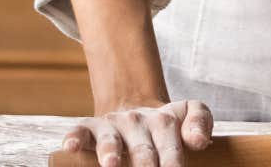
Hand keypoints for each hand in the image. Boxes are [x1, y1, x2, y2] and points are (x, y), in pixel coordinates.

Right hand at [57, 99, 212, 166]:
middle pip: (142, 148)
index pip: (171, 146)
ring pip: (109, 139)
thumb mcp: (188, 113)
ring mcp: (111, 125)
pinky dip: (74, 137)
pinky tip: (71, 147)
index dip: (173, 162)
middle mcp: (136, 122)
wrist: (135, 110)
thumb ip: (200, 122)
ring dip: (109, 152)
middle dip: (145, 165)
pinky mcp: (88, 127)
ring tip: (111, 165)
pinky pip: (78, 130)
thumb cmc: (166, 124)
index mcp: (164, 122)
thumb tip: (199, 141)